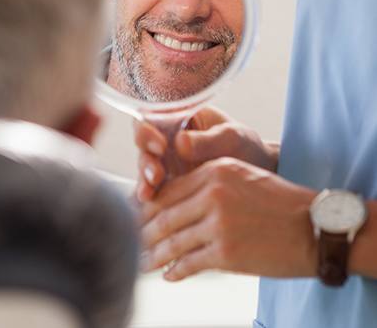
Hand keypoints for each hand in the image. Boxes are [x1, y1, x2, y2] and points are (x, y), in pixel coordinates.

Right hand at [135, 107, 278, 201]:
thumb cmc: (245, 147)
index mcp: (179, 117)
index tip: (160, 145)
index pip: (152, 117)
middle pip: (143, 145)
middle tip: (157, 175)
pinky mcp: (168, 184)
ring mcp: (166, 161)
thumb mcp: (232, 138)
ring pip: (144, 167)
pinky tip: (150, 203)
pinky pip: (152, 188)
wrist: (258, 175)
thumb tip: (180, 143)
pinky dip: (149, 196)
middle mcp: (167, 138)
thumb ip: (207, 140)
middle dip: (146, 160)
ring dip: (144, 179)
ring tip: (150, 193)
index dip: (148, 130)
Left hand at [140, 157, 315, 279]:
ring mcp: (218, 224)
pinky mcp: (226, 253)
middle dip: (143, 231)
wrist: (314, 226)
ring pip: (172, 241)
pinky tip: (168, 275)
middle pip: (164, 215)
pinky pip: (190, 263)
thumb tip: (173, 203)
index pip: (169, 190)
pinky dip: (175, 271)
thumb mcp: (240, 177)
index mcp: (214, 170)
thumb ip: (206, 185)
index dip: (147, 206)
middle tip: (130, 241)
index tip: (135, 216)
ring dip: (154, 255)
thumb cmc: (277, 201)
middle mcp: (212, 194)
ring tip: (141, 262)